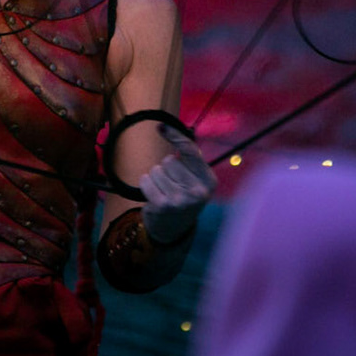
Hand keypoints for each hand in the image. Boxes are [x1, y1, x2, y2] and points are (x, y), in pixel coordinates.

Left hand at [138, 125, 214, 242]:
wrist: (174, 228)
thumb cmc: (184, 195)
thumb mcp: (195, 178)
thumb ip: (188, 156)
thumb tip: (164, 128)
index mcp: (209, 181)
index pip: (190, 150)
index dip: (174, 136)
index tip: (160, 127)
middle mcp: (198, 191)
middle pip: (170, 161)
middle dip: (167, 168)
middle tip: (173, 184)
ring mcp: (181, 200)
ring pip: (156, 170)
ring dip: (156, 177)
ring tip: (164, 190)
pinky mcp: (163, 206)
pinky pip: (146, 180)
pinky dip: (146, 184)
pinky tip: (154, 194)